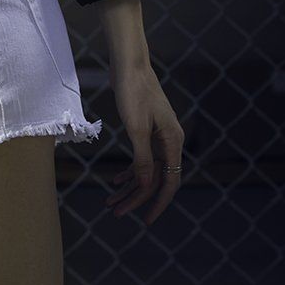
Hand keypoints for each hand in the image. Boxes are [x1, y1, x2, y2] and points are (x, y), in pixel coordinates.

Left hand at [104, 61, 184, 227]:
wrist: (129, 65)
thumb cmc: (133, 92)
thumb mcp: (136, 128)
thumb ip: (143, 158)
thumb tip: (146, 185)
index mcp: (173, 141)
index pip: (170, 181)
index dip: (158, 203)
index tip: (145, 220)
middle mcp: (169, 141)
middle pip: (156, 178)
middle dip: (137, 197)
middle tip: (116, 212)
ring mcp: (158, 136)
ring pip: (147, 170)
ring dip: (130, 186)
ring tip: (111, 202)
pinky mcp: (147, 130)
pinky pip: (142, 157)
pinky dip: (130, 170)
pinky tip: (116, 181)